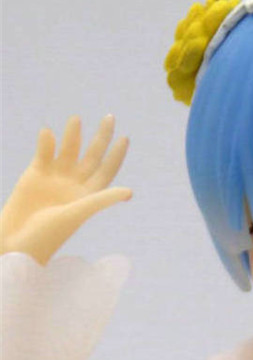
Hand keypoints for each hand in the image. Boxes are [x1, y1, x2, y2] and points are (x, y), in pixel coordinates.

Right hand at [0, 114, 131, 264]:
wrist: (16, 241)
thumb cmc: (49, 234)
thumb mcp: (78, 214)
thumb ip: (101, 200)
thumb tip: (130, 192)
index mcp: (89, 194)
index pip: (107, 170)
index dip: (116, 154)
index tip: (125, 138)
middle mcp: (76, 183)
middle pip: (92, 155)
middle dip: (101, 137)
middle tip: (110, 117)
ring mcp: (56, 177)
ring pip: (69, 150)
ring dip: (73, 135)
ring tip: (76, 119)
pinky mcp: (36, 173)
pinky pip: (44, 153)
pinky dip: (46, 143)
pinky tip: (48, 133)